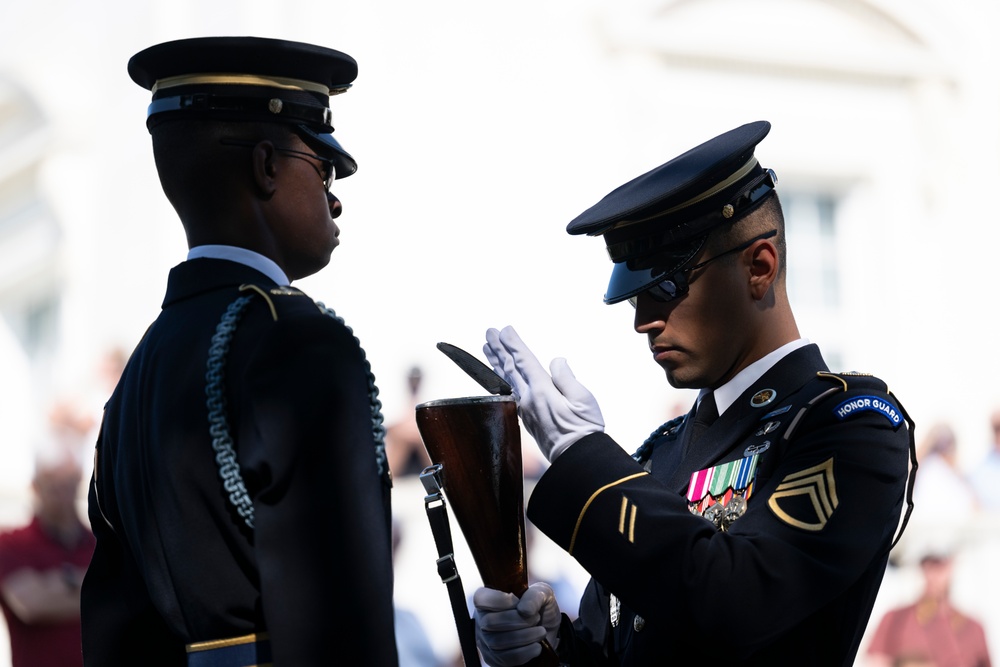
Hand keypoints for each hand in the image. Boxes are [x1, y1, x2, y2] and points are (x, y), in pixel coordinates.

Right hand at [474, 583, 560, 665]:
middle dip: (517, 621)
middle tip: (536, 618)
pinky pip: (506, 659)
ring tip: (540, 632)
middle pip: (489, 622)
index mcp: (489, 599)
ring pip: (497, 642)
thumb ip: (534, 595)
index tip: (518, 602)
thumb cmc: (539, 607)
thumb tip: (524, 610)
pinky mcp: (495, 659)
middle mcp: (483, 620)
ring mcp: (487, 641)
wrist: (548, 630)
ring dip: (524, 637)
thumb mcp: (542, 593)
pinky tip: (537, 646)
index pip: (481, 599)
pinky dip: (525, 652)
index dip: (499, 600)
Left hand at [484, 326, 603, 461]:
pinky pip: (509, 393)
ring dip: (495, 362)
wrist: (577, 458)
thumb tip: (556, 361)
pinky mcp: (526, 419)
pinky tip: (499, 377)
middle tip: (489, 333)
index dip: (514, 343)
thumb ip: (566, 376)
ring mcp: (525, 410)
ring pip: (506, 380)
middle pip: (509, 368)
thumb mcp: (583, 397)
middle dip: (499, 348)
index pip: (524, 361)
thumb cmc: (584, 429)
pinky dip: (501, 380)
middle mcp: (528, 399)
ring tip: (486, 348)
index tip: (505, 330)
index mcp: (542, 391)